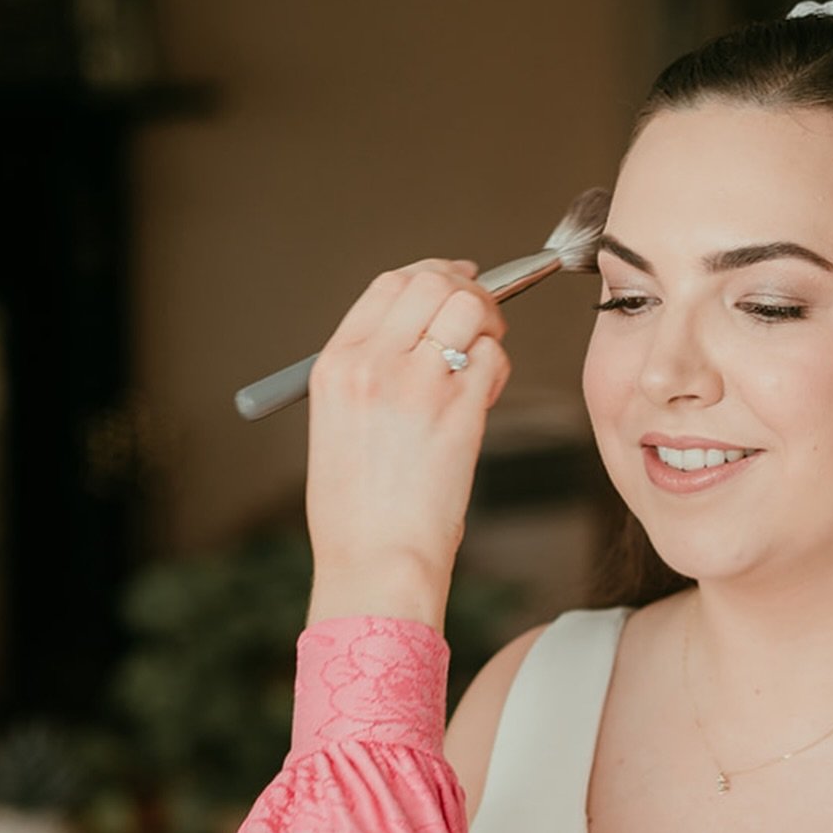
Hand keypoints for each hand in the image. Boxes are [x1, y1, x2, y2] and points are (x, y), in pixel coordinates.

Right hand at [304, 258, 511, 627]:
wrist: (377, 558)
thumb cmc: (361, 508)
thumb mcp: (340, 424)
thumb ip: (374, 371)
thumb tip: (425, 334)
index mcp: (335, 365)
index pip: (389, 286)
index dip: (430, 274)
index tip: (455, 280)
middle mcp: (373, 364)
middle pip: (433, 284)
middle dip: (469, 290)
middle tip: (484, 315)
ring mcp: (418, 384)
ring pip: (469, 310)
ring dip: (488, 326)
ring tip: (485, 358)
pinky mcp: (459, 410)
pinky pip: (491, 358)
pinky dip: (497, 368)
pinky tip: (484, 397)